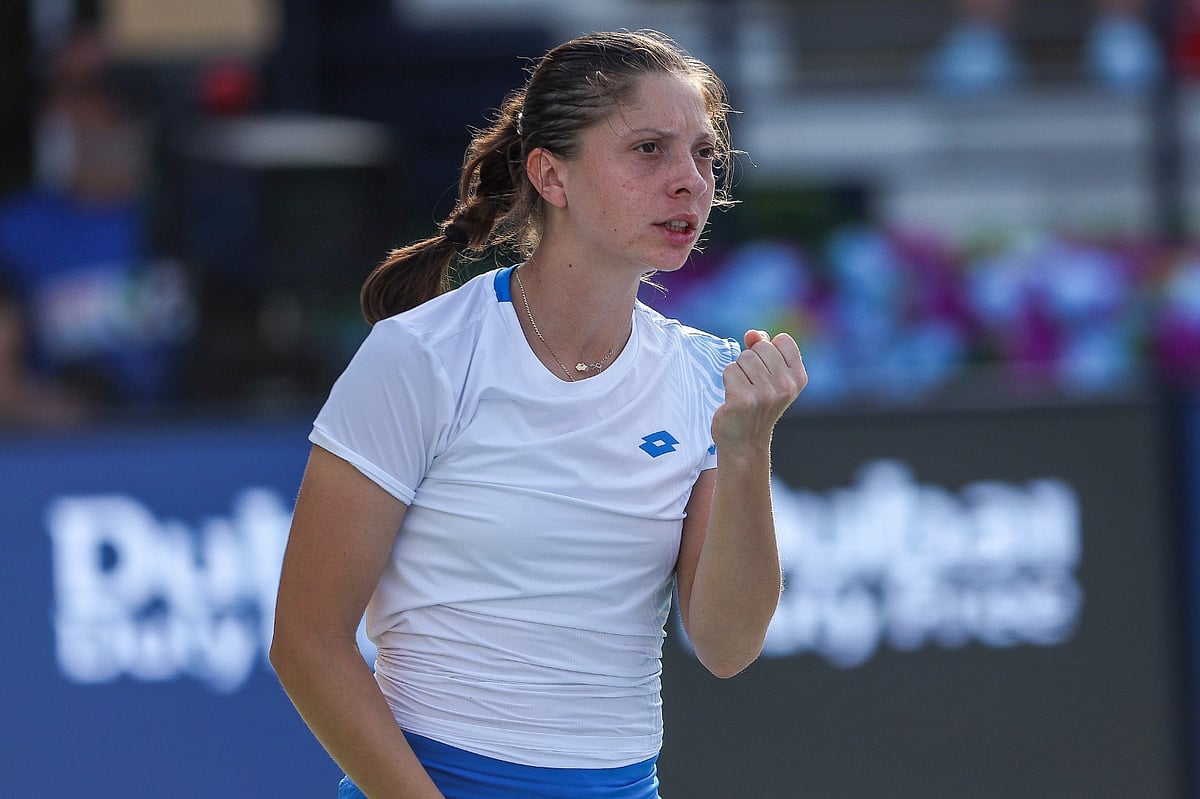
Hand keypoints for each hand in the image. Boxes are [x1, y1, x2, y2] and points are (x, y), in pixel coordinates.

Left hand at [712, 330, 806, 455]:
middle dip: (751, 360)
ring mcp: (766, 394)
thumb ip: (763, 348)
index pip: (782, 340)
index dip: (768, 350)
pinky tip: (733, 397)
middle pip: (760, 347)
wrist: (745, 442)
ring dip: (738, 371)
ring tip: (743, 390)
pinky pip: (730, 370)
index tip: (766, 372)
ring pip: (743, 357)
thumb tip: (752, 334)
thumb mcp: (770, 376)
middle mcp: (786, 386)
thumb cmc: (756, 404)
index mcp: (798, 378)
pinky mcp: (744, 399)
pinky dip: (727, 381)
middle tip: (752, 384)